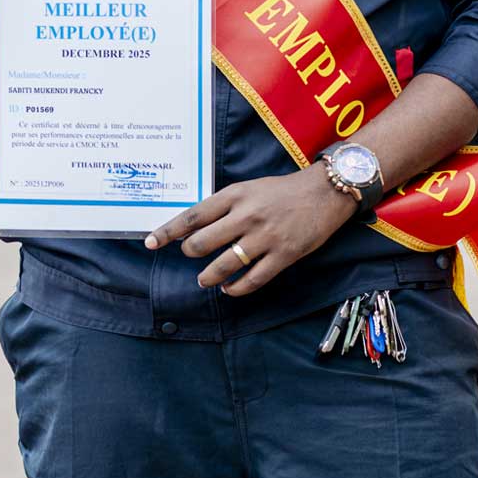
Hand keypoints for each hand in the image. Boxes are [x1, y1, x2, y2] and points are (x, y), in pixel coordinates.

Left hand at [150, 167, 356, 295]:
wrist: (326, 192)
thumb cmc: (285, 190)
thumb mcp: (249, 188)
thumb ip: (225, 206)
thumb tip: (197, 228)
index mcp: (234, 196)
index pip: (192, 217)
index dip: (168, 232)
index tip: (151, 242)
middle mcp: (246, 216)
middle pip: (201, 243)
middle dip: (190, 253)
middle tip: (193, 256)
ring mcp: (265, 237)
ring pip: (223, 265)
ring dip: (208, 276)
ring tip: (205, 280)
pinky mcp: (284, 255)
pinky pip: (252, 279)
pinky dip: (235, 289)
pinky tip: (229, 289)